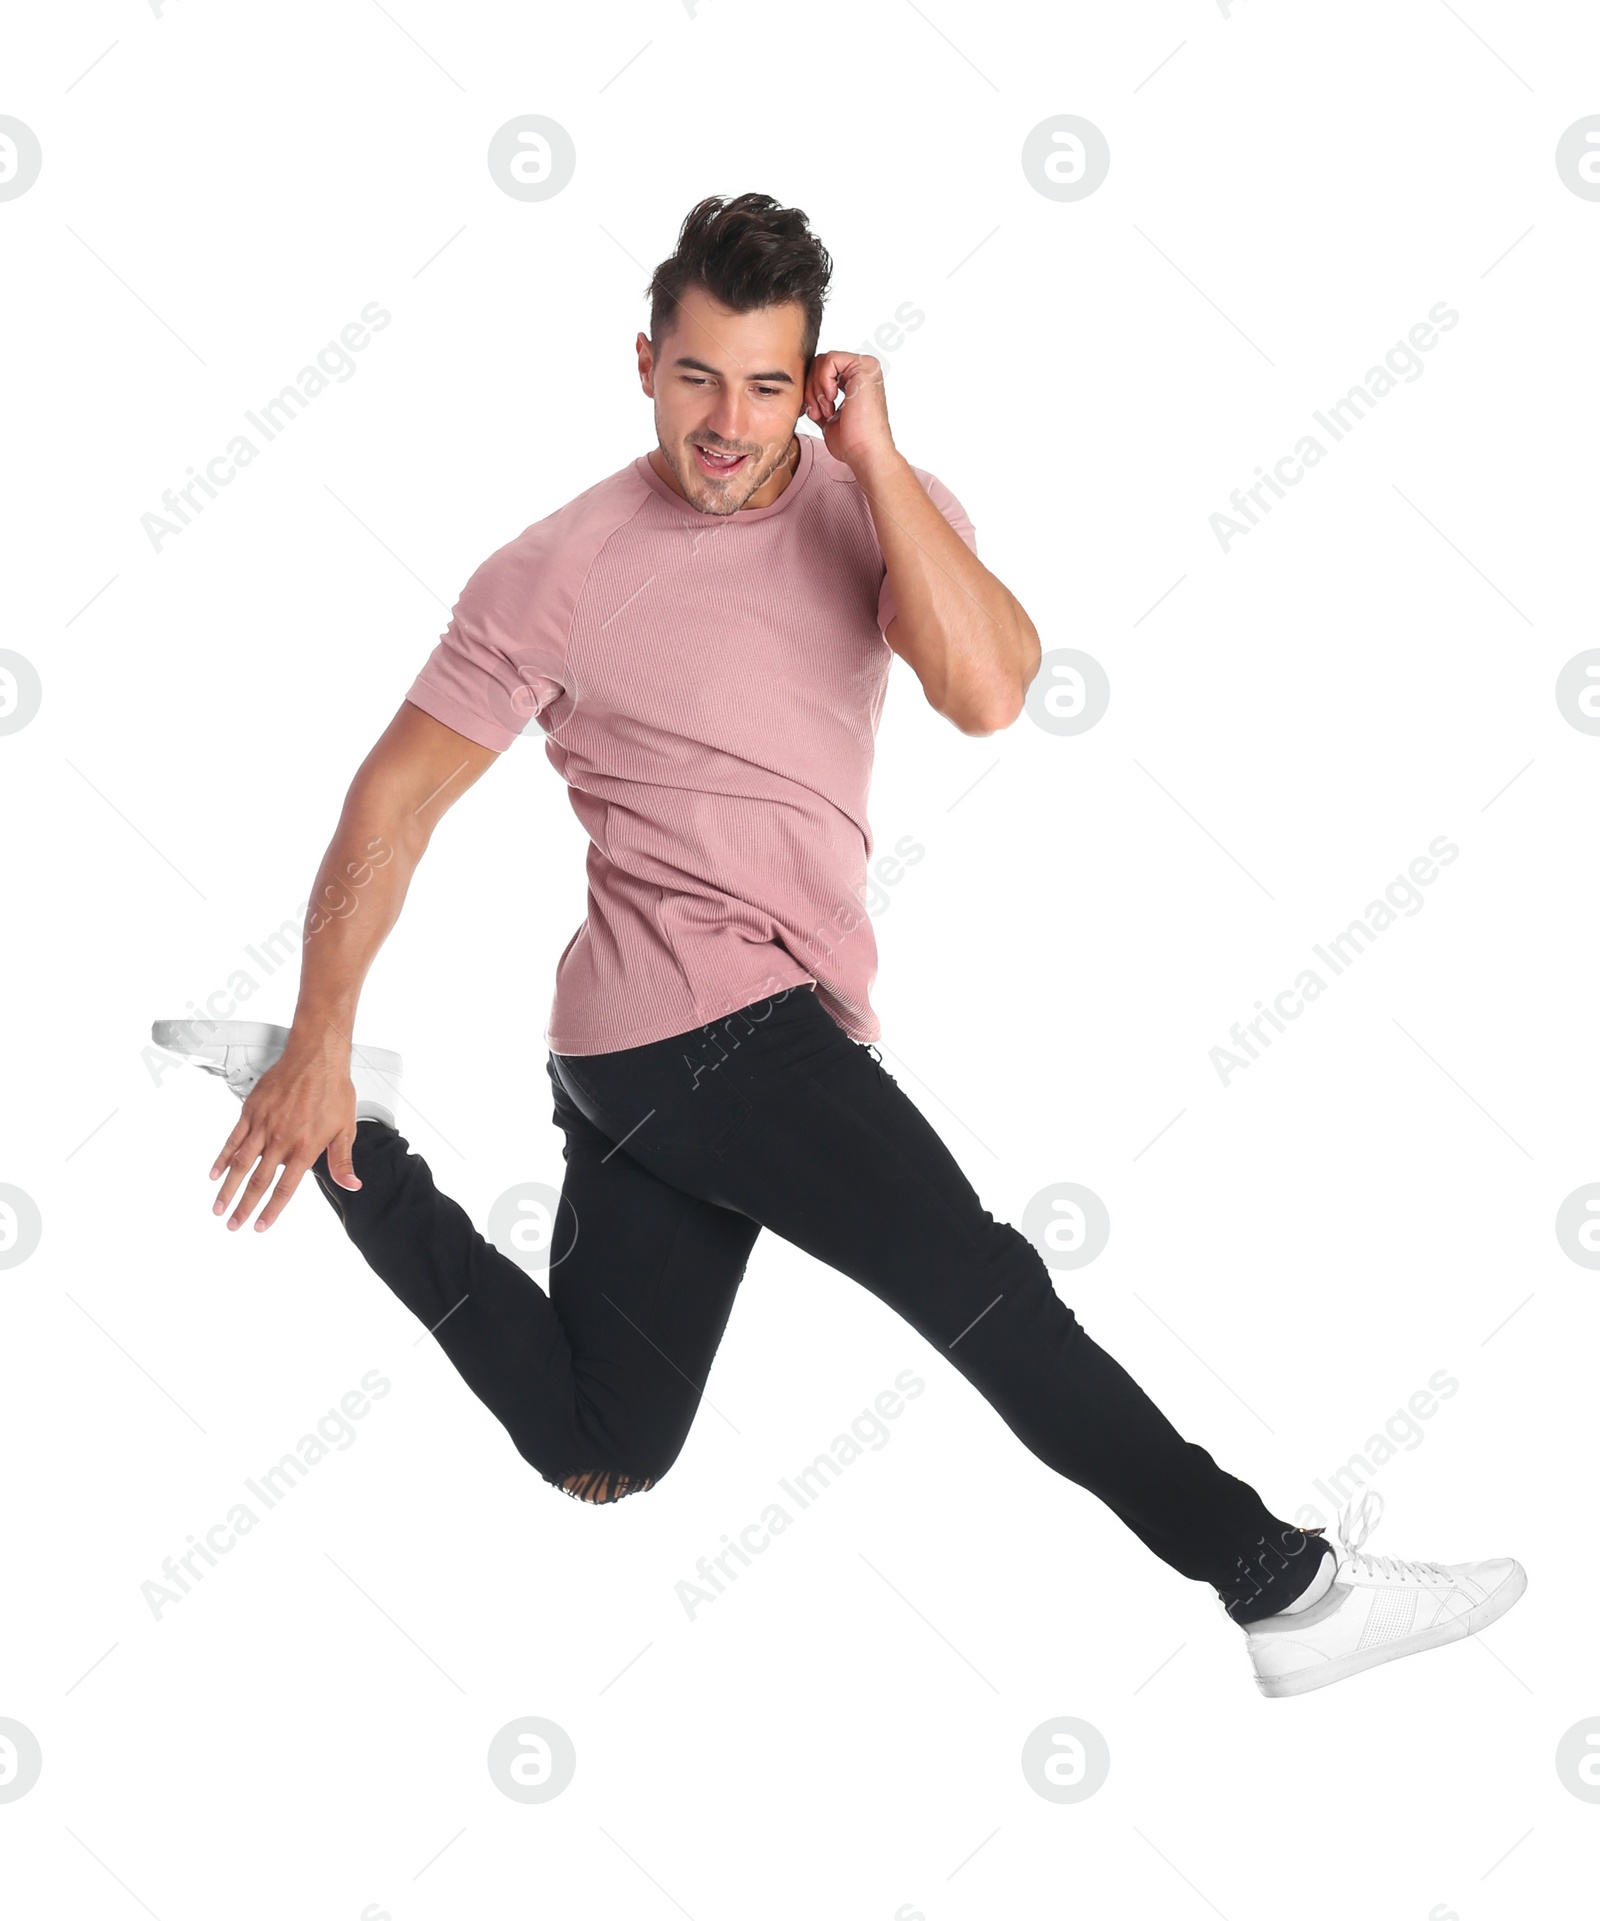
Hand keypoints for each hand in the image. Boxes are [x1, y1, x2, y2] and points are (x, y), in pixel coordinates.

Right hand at [209, 1040, 360, 1231]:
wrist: (316, 1057)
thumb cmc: (333, 1090)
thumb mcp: (346, 1128)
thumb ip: (342, 1161)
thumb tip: (351, 1185)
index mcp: (305, 1148)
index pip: (285, 1188)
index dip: (271, 1210)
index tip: (259, 1227)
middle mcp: (281, 1140)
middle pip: (258, 1181)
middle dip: (243, 1206)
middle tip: (231, 1225)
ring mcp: (263, 1125)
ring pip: (241, 1163)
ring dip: (227, 1188)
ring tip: (217, 1207)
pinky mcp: (251, 1111)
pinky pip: (233, 1139)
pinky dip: (223, 1157)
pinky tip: (214, 1173)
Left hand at [803, 350, 895, 473]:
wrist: (865, 452)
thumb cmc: (851, 441)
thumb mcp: (828, 418)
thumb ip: (820, 401)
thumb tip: (804, 393)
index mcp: (857, 380)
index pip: (822, 371)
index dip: (810, 390)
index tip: (813, 412)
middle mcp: (863, 370)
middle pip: (820, 364)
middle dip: (811, 389)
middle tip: (816, 411)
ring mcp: (865, 367)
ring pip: (822, 361)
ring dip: (816, 388)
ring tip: (825, 409)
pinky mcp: (864, 367)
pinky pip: (830, 360)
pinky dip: (823, 380)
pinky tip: (831, 399)